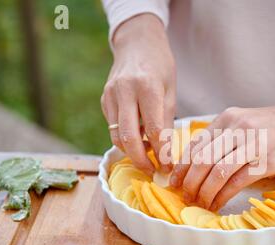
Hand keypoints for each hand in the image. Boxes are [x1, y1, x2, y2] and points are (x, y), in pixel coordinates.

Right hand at [101, 14, 175, 175]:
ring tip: (147, 157)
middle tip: (152, 171)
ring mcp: (110, 95)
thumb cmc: (159, 66)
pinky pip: (112, 127)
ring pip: (116, 136)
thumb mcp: (170, 90)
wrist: (136, 43)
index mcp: (146, 87)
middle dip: (141, 160)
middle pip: (128, 137)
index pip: (154, 129)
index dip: (161, 153)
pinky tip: (138, 139)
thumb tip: (165, 151)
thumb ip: (166, 119)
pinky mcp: (103, 99)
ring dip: (131, 151)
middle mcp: (124, 91)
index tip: (168, 167)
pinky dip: (124, 138)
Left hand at [170, 90, 274, 210]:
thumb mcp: (245, 123)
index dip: (182, 166)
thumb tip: (199, 165)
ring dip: (205, 192)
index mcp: (227, 118)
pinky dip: (223, 196)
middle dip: (190, 182)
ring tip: (200, 203)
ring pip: (217, 172)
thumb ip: (224, 138)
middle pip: (202, 160)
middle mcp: (236, 128)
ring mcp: (253, 143)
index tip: (175, 182)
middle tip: (186, 196)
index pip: (195, 144)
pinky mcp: (268, 160)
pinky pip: (237, 181)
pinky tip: (218, 204)